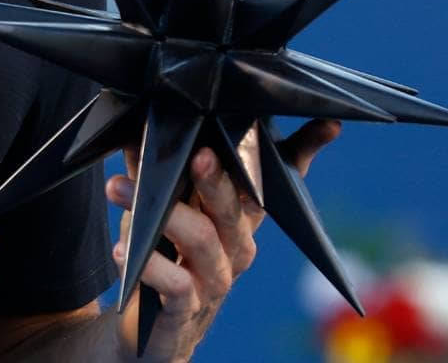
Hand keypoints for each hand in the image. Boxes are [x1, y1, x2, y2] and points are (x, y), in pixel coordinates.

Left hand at [103, 119, 341, 360]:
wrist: (147, 328)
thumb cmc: (160, 255)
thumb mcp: (160, 205)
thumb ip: (157, 168)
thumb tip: (142, 119)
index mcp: (237, 219)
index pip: (271, 182)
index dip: (301, 154)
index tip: (328, 125)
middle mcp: (236, 248)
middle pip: (236, 208)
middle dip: (217, 179)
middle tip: (198, 156)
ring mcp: (215, 281)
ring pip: (201, 240)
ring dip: (162, 213)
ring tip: (120, 188)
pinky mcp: (187, 310)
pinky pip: (175, 285)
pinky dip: (149, 265)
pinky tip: (124, 248)